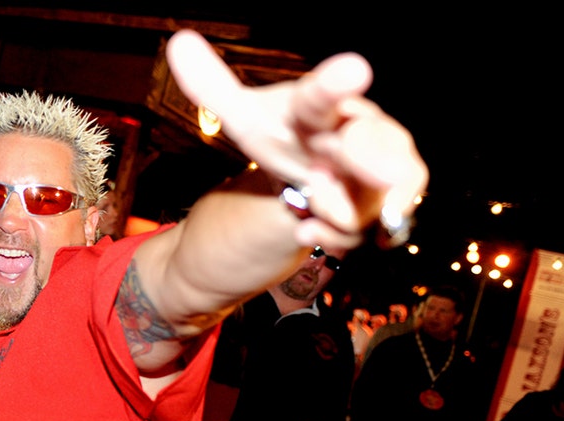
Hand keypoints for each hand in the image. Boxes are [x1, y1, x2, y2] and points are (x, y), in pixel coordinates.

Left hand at [165, 30, 427, 248]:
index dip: (337, 84)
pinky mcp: (384, 208)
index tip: (352, 70)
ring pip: (368, 199)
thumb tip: (178, 42)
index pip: (325, 95)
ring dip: (337, 210)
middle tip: (360, 173)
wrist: (310, 178)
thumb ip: (213, 85)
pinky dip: (332, 236)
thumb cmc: (285, 137)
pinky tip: (309, 230)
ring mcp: (381, 172)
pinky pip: (362, 229)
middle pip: (374, 144)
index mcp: (322, 108)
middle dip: (372, 157)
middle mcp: (362, 133)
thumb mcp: (245, 118)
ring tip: (313, 203)